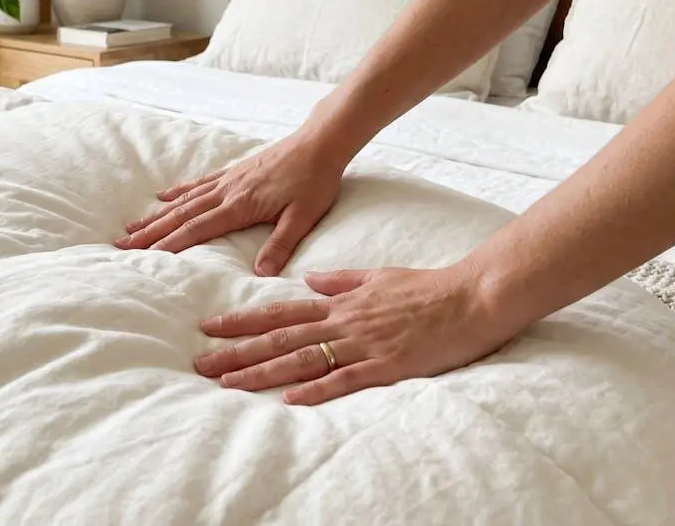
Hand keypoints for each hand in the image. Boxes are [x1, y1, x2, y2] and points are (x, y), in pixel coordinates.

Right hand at [114, 135, 344, 274]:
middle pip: (181, 215)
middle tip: (122, 244)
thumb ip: (281, 245)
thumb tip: (260, 274)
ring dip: (156, 215)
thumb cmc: (315, 181)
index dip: (171, 243)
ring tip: (132, 227)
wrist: (320, 143)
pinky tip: (163, 196)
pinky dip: (178, 191)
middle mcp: (227, 192)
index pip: (198, 229)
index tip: (146, 256)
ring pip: (184, 200)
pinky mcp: (234, 172)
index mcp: (240, 206)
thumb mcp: (303, 217)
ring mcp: (228, 180)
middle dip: (151, 231)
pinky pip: (198, 183)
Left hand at [192, 266, 511, 404]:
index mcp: (341, 302)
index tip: (210, 326)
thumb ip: (341, 280)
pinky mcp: (388, 365)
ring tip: (229, 383)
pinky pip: (346, 378)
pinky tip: (290, 398)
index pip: (282, 311)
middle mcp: (344, 322)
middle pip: (281, 337)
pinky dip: (317, 388)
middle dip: (238, 351)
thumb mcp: (377, 276)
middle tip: (202, 363)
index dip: (243, 320)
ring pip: (304, 358)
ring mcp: (365, 343)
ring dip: (264, 371)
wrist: (473, 296)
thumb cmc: (429, 287)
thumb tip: (308, 279)